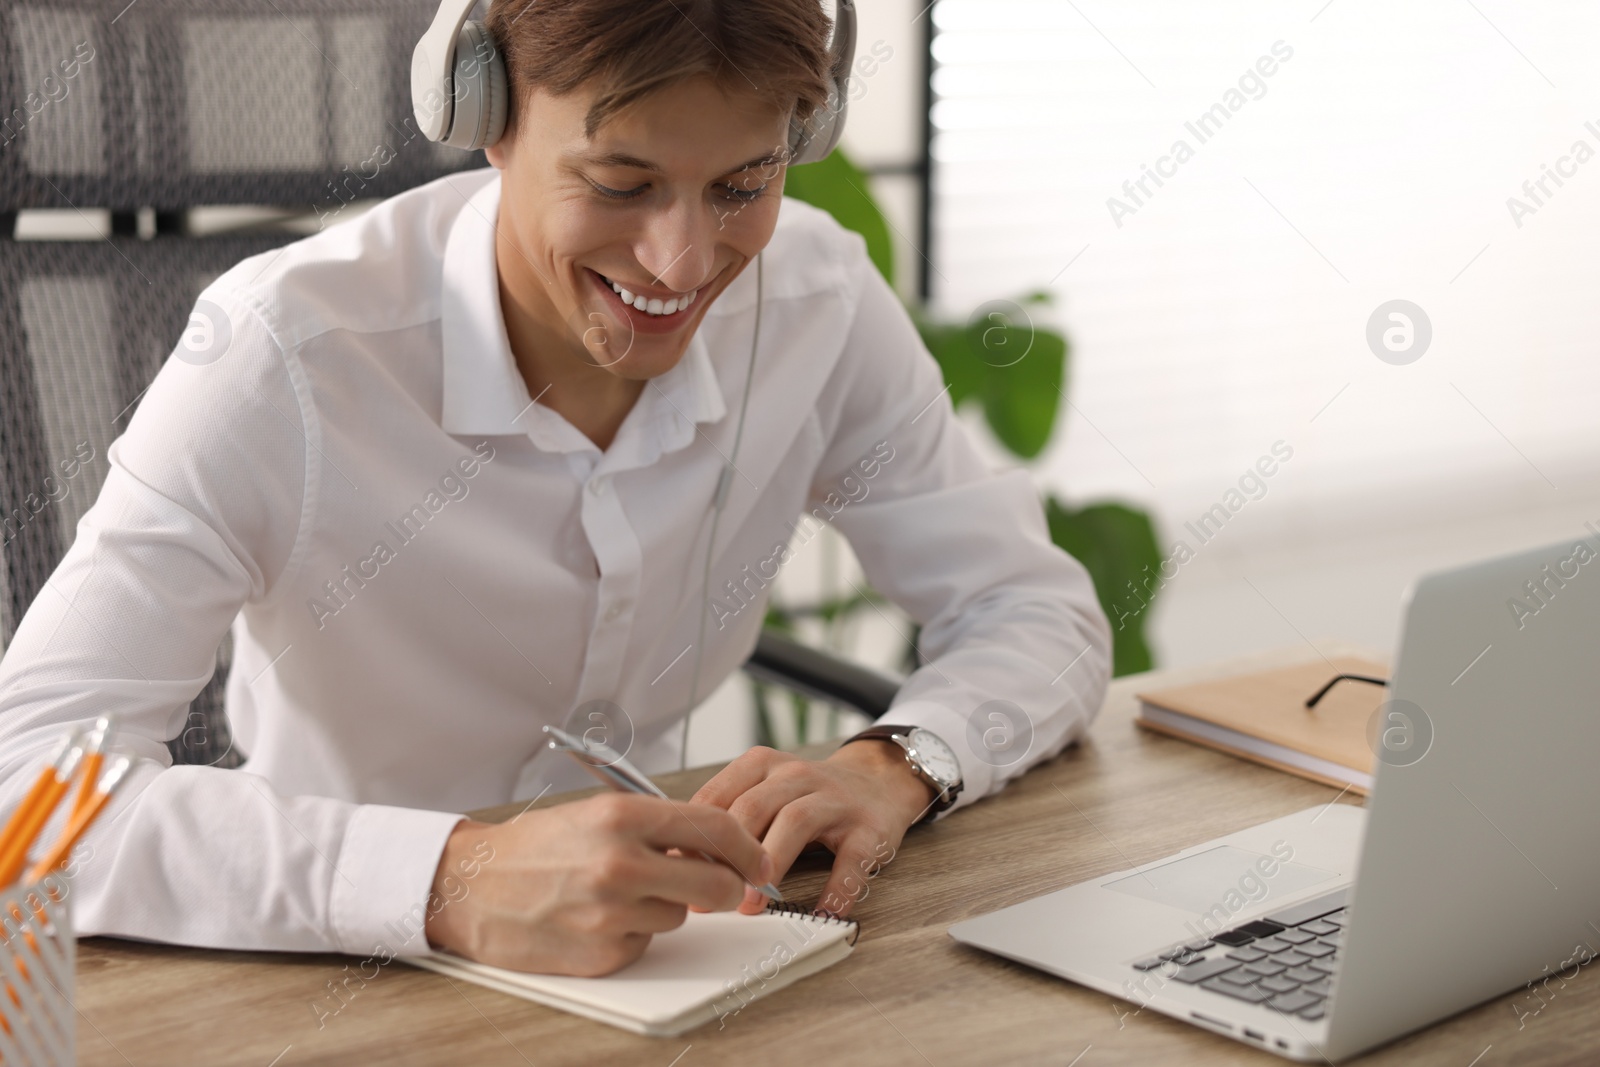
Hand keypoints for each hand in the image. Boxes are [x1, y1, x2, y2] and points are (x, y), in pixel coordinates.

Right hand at [424, 793, 772, 975]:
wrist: (470, 887)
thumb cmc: (535, 848)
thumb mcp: (597, 815)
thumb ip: (658, 827)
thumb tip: (719, 848)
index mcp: (622, 817)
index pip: (715, 828)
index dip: (746, 847)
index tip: (757, 860)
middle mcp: (620, 864)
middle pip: (714, 884)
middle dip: (722, 887)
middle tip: (710, 884)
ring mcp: (611, 913)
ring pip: (680, 916)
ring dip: (665, 907)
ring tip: (619, 892)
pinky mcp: (603, 953)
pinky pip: (647, 943)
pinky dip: (634, 933)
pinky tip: (598, 918)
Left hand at [692, 742, 936, 918]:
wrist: (879, 780)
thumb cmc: (809, 797)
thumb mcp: (764, 791)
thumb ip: (728, 816)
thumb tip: (676, 858)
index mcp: (763, 766)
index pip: (719, 796)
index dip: (696, 836)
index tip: (678, 869)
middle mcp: (797, 775)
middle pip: (753, 807)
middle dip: (727, 854)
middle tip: (709, 894)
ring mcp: (835, 799)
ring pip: (796, 822)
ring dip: (770, 864)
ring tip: (751, 903)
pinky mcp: (869, 827)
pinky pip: (852, 859)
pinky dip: (837, 888)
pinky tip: (822, 912)